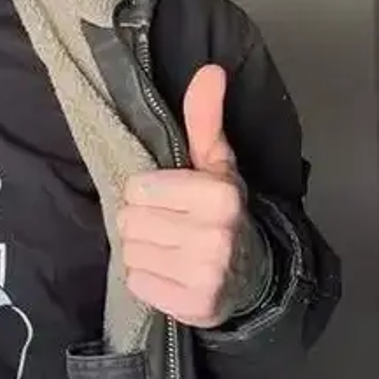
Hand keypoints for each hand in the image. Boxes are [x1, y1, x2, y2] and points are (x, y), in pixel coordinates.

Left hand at [118, 64, 248, 327]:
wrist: (251, 273)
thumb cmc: (219, 210)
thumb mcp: (214, 162)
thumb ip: (203, 117)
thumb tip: (209, 70)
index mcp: (218, 195)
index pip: (136, 188)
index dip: (148, 192)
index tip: (172, 198)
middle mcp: (215, 236)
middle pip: (128, 221)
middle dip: (143, 221)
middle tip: (170, 225)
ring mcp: (205, 275)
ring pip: (129, 252)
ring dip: (143, 250)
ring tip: (172, 248)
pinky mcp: (192, 307)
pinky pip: (137, 283)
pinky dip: (148, 279)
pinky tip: (172, 272)